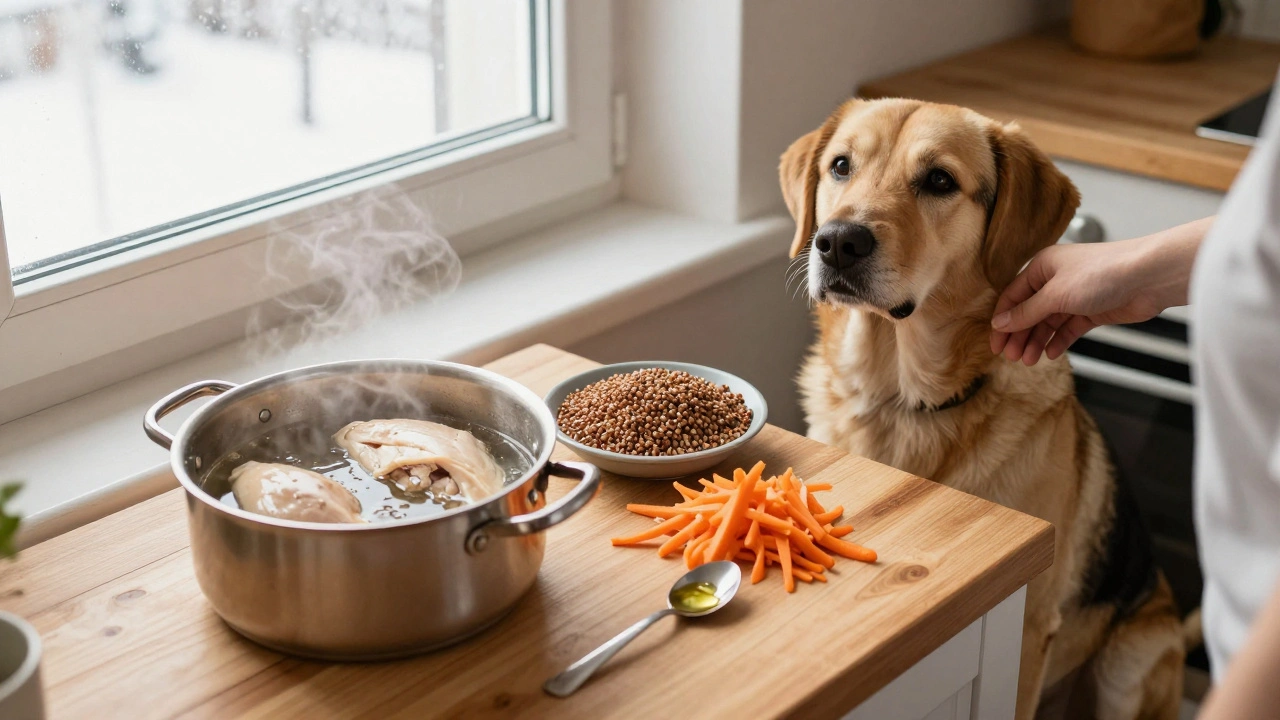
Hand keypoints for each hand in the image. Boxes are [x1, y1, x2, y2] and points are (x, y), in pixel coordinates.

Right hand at [989, 218, 1209, 364]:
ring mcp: (1074, 296)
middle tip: (1012, 357)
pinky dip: (1059, 340)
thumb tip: (1000, 324)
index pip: (1013, 296)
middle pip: (1029, 312)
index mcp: (1042, 267)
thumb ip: (1027, 312)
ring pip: (1048, 323)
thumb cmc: (1101, 274)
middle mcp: (1055, 280)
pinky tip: (1051, 353)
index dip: (1003, 321)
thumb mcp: (1055, 294)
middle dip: (1020, 335)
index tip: (995, 344)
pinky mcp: (1091, 311)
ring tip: (1030, 361)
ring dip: (1037, 341)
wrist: (1148, 277)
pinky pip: (1068, 328)